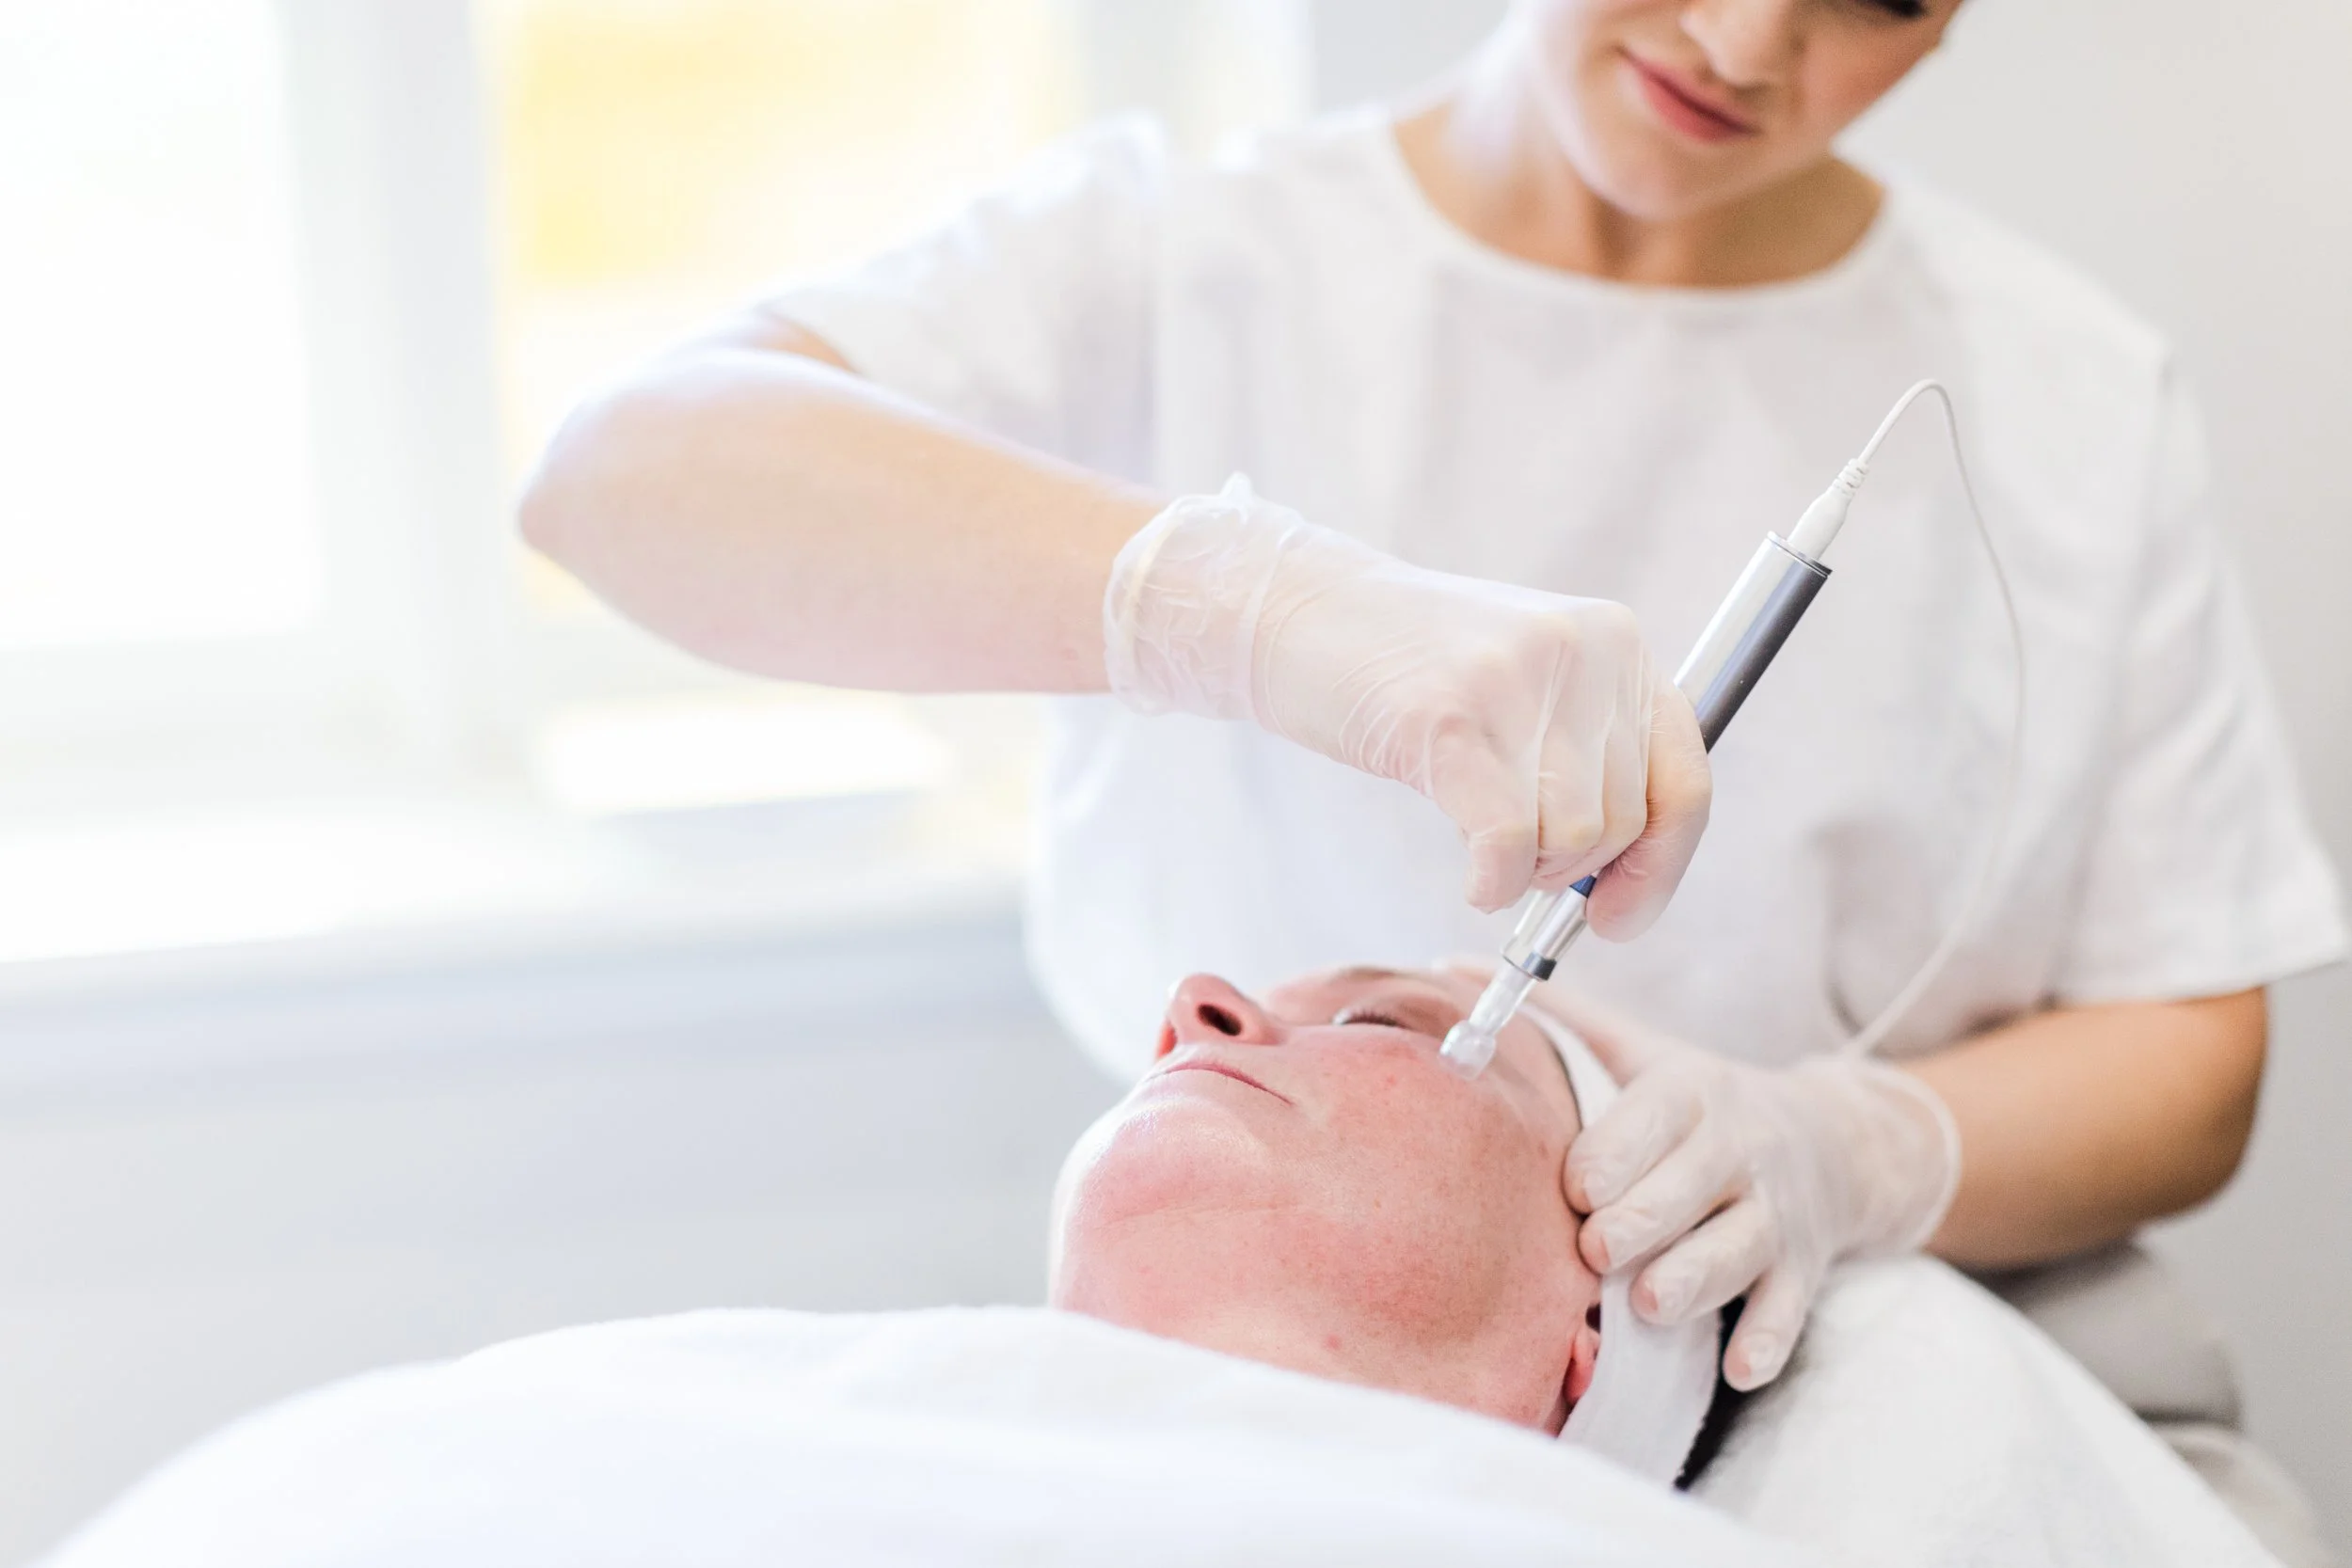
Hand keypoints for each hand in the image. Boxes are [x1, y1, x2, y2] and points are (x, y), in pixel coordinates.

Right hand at [1103, 477, 1710, 923]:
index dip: (1662, 867)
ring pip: (1571, 841)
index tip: (1619, 917)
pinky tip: (1470, 876)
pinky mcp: (1451, 719)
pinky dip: (1492, 883)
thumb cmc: (1404, 669)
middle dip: (1569, 870)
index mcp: (1616, 642)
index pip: (1685, 780)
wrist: (1296, 613)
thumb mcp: (1522, 686)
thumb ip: (1584, 758)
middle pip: (1623, 824)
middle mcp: (1584, 653)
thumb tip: (1623, 887)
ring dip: (1525, 872)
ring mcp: (1518, 681)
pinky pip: (1508, 845)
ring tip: (1478, 842)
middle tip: (1512, 861)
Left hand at [1543, 989, 1958, 1389]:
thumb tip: (1447, 967)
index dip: (1611, 1155)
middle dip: (1640, 1222)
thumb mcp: (1641, 1050)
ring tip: (1649, 1303)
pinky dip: (1767, 1339)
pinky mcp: (1802, 1269)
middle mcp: (1740, 1148)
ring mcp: (1776, 1213)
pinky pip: (1790, 1309)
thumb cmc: (1700, 1102)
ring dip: (1695, 1278)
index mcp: (1693, 1091)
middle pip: (1691, 1188)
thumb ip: (1558, 1018)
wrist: (1835, 1140)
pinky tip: (1738, 1364)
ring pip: (1738, 1249)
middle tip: (1594, 1250)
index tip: (1572, 1188)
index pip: (1654, 1118)